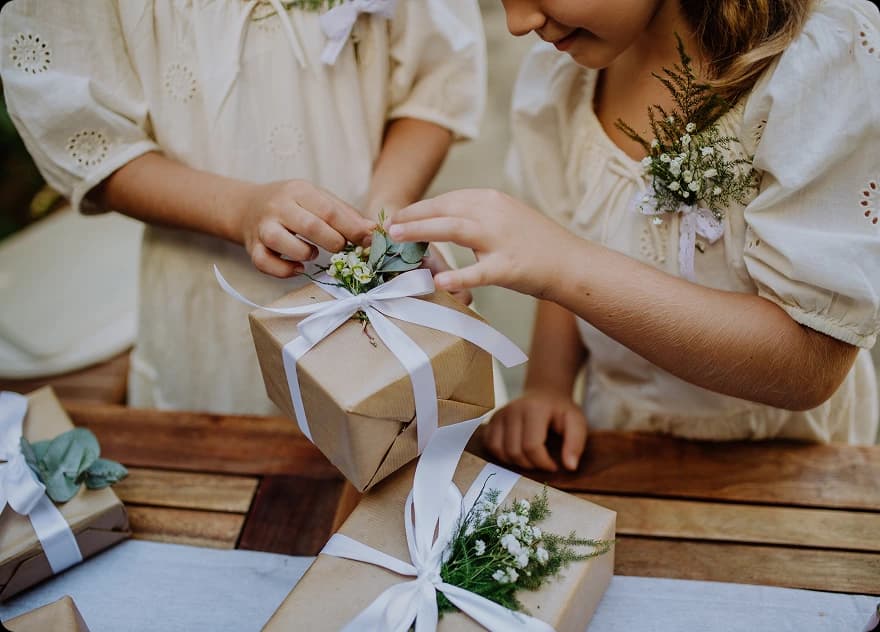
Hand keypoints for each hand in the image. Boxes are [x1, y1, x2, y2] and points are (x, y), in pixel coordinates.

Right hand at [238, 180, 374, 277]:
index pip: (329, 210)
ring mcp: (263, 227)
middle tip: (342, 248)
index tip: (368, 241)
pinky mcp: (253, 247)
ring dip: (304, 253)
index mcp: (299, 191)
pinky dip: (284, 270)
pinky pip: (264, 262)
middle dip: (333, 242)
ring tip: (313, 254)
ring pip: (281, 241)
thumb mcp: (318, 198)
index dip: (352, 229)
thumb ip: (345, 213)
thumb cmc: (292, 204)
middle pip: (309, 225)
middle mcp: (278, 206)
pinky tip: (299, 268)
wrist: (247, 206)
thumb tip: (372, 231)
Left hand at [387, 189, 575, 296]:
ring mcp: (501, 239)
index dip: (419, 209)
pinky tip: (439, 282)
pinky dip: (459, 276)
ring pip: (454, 229)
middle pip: (445, 209)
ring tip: (398, 240)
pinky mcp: (510, 266)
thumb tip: (441, 223)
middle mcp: (494, 213)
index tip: (398, 219)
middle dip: (412, 217)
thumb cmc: (536, 245)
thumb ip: (476, 217)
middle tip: (387, 227)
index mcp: (491, 200)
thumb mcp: (505, 219)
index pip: (447, 199)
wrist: (571, 263)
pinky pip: (480, 272)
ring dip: (422, 232)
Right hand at [484, 389, 587, 471]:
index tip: (554, 465)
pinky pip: (490, 446)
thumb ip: (575, 444)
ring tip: (531, 458)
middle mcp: (512, 409)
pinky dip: (502, 455)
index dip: (543, 463)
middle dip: (531, 464)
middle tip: (543, 462)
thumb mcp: (576, 423)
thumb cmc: (561, 411)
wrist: (545, 393)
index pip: (531, 447)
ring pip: (500, 451)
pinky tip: (518, 452)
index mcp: (534, 409)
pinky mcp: (492, 420)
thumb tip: (570, 467)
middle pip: (514, 451)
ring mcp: (500, 414)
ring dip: (516, 462)